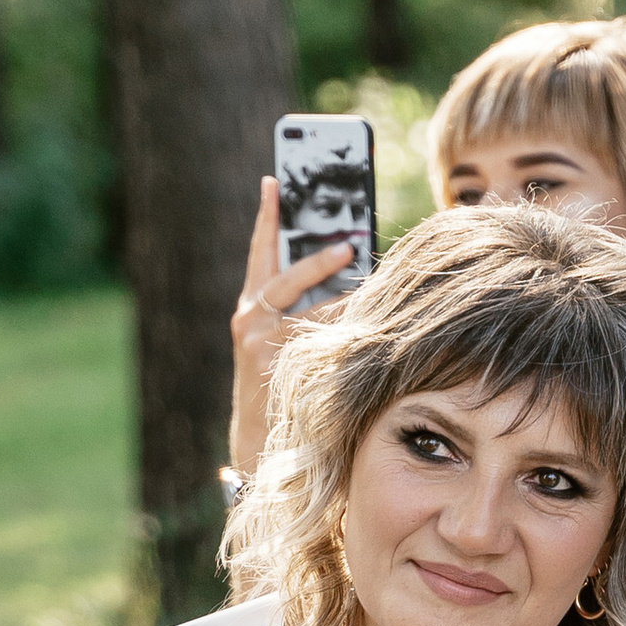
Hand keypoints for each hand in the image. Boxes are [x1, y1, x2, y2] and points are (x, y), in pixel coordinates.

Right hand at [228, 176, 353, 467]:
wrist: (259, 444)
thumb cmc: (277, 386)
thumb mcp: (273, 343)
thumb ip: (294, 307)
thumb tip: (344, 266)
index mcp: (248, 311)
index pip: (258, 253)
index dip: (267, 217)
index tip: (273, 182)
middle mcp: (251, 322)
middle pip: (288, 276)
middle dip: (321, 261)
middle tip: (349, 244)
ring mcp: (264, 345)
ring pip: (317, 310)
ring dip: (349, 298)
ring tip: (373, 283)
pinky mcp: (284, 365)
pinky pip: (327, 338)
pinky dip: (353, 329)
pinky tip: (377, 322)